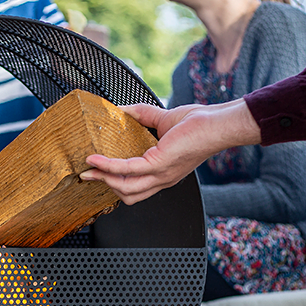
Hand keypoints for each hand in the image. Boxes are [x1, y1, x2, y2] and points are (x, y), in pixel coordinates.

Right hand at [79, 100, 260, 203]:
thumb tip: (121, 110)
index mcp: (163, 173)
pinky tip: (95, 159)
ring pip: (124, 188)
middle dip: (105, 187)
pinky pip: (127, 169)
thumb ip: (142, 115)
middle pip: (128, 195)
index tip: (99, 174)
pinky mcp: (158, 163)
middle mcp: (162, 178)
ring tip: (89, 169)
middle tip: (89, 175)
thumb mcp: (163, 120)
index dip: (116, 184)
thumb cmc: (199, 123)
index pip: (137, 187)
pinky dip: (108, 166)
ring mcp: (160, 174)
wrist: (217, 123)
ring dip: (103, 179)